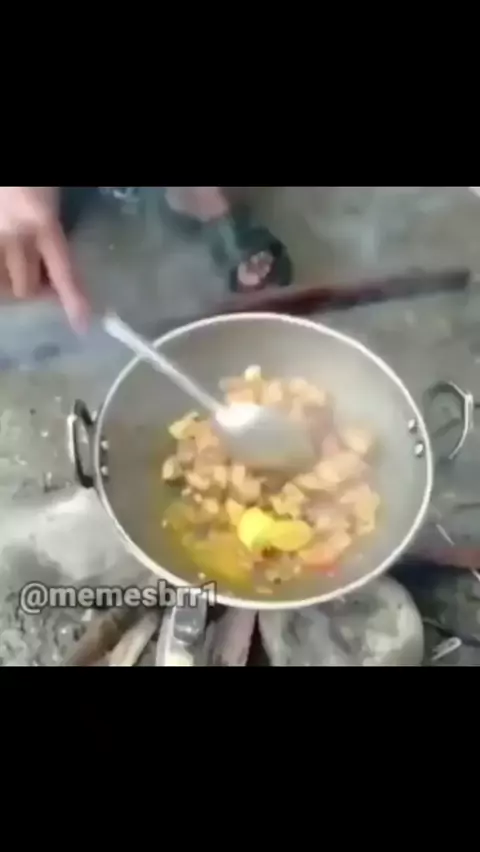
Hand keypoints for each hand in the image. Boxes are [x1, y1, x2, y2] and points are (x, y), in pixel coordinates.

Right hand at [0, 187, 89, 328]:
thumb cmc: (36, 179)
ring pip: (4, 285)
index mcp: (42, 221)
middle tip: (45, 280)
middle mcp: (14, 235)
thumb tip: (54, 259)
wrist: (7, 173)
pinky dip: (2, 273)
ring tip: (21, 268)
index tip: (81, 324)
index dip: (71, 300)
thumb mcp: (53, 194)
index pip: (63, 271)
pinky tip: (9, 262)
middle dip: (37, 289)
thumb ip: (52, 224)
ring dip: (12, 283)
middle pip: (28, 287)